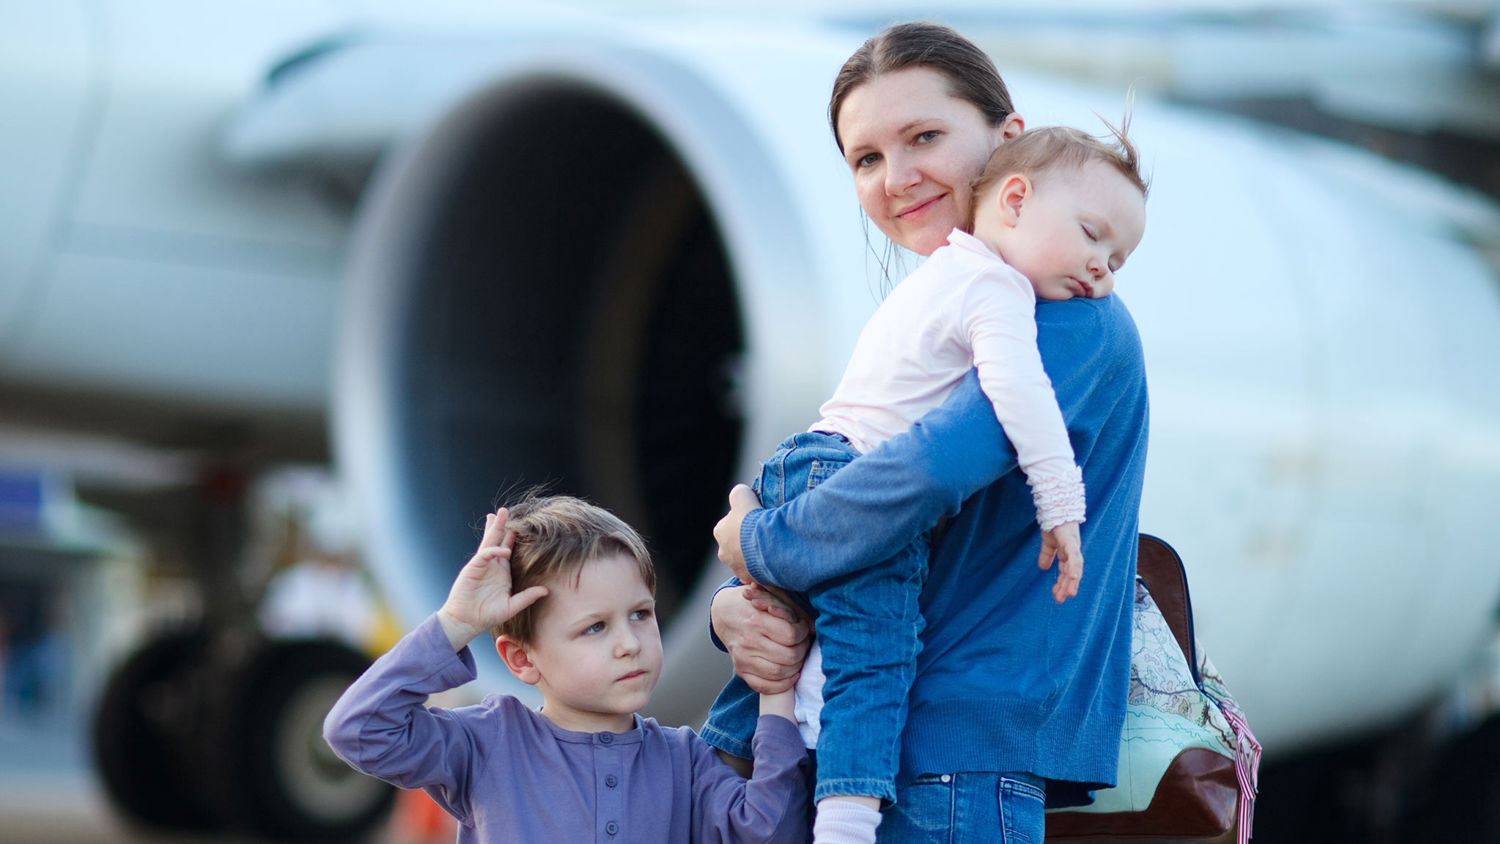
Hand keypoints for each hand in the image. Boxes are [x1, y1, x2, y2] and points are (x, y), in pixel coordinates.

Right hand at [437, 508, 549, 649]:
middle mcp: (492, 565)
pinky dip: (493, 551)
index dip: (514, 538)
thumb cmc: (486, 615)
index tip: (524, 525)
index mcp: (502, 572)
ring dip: (494, 528)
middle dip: (502, 526)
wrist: (467, 622)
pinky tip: (503, 551)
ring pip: (489, 542)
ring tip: (498, 514)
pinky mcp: (473, 569)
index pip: (509, 550)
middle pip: (497, 541)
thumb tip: (546, 591)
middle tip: (506, 511)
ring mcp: (481, 566)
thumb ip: (527, 597)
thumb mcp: (511, 606)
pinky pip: (484, 555)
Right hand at [710, 585, 810, 694]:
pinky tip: (790, 673)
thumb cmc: (752, 603)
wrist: (725, 613)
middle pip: (789, 656)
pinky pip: (765, 686)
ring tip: (796, 656)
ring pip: (779, 673)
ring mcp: (743, 659)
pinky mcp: (741, 671)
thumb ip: (793, 609)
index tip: (802, 628)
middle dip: (802, 650)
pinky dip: (782, 683)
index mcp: (756, 620)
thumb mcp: (772, 596)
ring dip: (795, 667)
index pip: (791, 635)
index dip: (803, 633)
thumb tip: (813, 627)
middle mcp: (749, 642)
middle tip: (802, 643)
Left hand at [713, 484, 761, 582]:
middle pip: (736, 544)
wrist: (766, 544)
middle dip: (747, 542)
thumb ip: (738, 493)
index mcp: (719, 531)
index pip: (729, 525)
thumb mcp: (742, 495)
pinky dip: (762, 568)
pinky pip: (756, 573)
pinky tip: (772, 561)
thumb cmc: (753, 519)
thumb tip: (739, 494)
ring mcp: (736, 568)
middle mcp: (723, 552)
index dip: (743, 522)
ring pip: (745, 560)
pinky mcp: (749, 579)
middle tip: (763, 536)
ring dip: (755, 556)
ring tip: (770, 549)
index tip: (755, 521)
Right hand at [1038, 521, 1082, 602]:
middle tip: (1060, 600)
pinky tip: (1073, 577)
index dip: (1062, 584)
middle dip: (1067, 586)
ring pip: (1075, 568)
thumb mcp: (1048, 542)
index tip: (1056, 596)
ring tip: (1069, 594)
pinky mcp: (1071, 542)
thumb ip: (1047, 554)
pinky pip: (1074, 557)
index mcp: (1067, 553)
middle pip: (1072, 573)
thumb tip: (1043, 568)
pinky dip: (1074, 568)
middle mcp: (1073, 552)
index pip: (1066, 572)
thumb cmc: (1053, 523)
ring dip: (1072, 581)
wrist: (1055, 508)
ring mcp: (1074, 547)